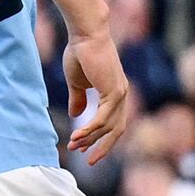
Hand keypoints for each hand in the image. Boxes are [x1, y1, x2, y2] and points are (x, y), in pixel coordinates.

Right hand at [64, 28, 133, 161]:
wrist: (85, 34)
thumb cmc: (80, 53)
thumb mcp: (77, 83)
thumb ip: (78, 100)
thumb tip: (75, 116)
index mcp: (115, 92)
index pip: (113, 122)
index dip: (101, 138)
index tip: (85, 149)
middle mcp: (121, 95)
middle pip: (116, 130)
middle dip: (102, 147)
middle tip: (88, 161)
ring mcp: (120, 94)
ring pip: (108, 127)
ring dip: (90, 139)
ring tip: (73, 147)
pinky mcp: (113, 92)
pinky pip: (103, 119)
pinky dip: (90, 130)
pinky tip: (78, 137)